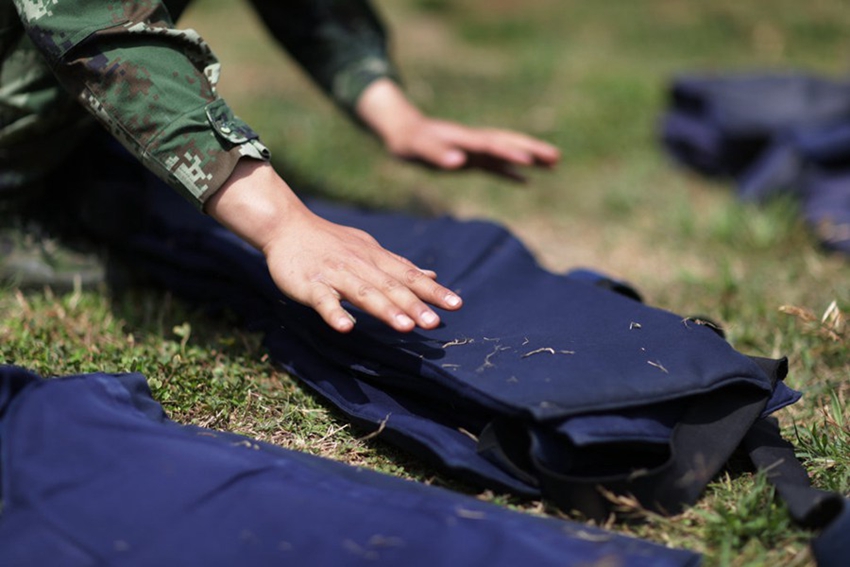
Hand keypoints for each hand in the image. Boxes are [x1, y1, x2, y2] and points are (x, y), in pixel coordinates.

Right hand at [206, 160, 461, 332]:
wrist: (287, 226)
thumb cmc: (331, 242)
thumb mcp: (369, 250)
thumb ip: (399, 266)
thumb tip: (432, 277)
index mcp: (376, 259)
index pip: (409, 275)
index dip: (432, 291)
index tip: (456, 304)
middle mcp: (361, 266)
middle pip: (391, 287)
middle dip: (414, 305)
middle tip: (433, 324)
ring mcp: (336, 275)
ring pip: (364, 293)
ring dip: (384, 310)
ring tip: (404, 328)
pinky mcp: (311, 284)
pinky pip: (324, 300)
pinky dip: (335, 313)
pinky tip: (346, 327)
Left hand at [357, 79, 559, 180]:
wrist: (403, 132)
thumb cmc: (409, 141)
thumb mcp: (418, 147)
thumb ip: (437, 153)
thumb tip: (458, 162)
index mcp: (464, 139)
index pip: (492, 145)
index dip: (510, 152)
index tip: (530, 161)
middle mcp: (474, 142)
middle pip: (508, 144)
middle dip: (532, 150)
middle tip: (557, 157)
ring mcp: (475, 150)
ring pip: (507, 153)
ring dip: (529, 158)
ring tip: (555, 164)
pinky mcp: (471, 159)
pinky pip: (495, 166)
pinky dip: (511, 172)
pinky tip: (527, 181)